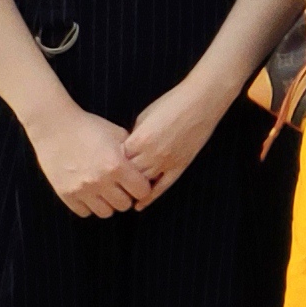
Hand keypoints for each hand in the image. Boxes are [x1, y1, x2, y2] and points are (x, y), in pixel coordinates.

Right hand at [28, 110, 156, 217]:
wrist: (54, 127)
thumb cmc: (89, 127)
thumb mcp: (117, 134)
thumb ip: (133, 153)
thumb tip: (145, 166)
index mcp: (117, 165)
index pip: (142, 192)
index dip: (142, 187)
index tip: (137, 182)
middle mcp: (100, 181)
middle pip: (124, 205)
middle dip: (126, 196)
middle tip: (120, 187)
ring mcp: (81, 190)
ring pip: (105, 213)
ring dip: (108, 203)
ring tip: (104, 191)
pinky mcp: (65, 194)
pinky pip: (84, 212)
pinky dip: (89, 205)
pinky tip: (89, 193)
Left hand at [119, 73, 237, 200]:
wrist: (201, 101)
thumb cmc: (172, 103)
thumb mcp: (144, 116)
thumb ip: (134, 136)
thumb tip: (126, 150)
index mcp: (139, 140)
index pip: (117, 160)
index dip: (109, 164)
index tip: (104, 166)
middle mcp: (151, 154)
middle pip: (127, 175)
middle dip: (118, 179)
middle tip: (108, 184)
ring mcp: (167, 162)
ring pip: (143, 183)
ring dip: (132, 189)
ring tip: (120, 195)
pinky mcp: (180, 165)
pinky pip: (163, 187)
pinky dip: (150, 197)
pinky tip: (140, 205)